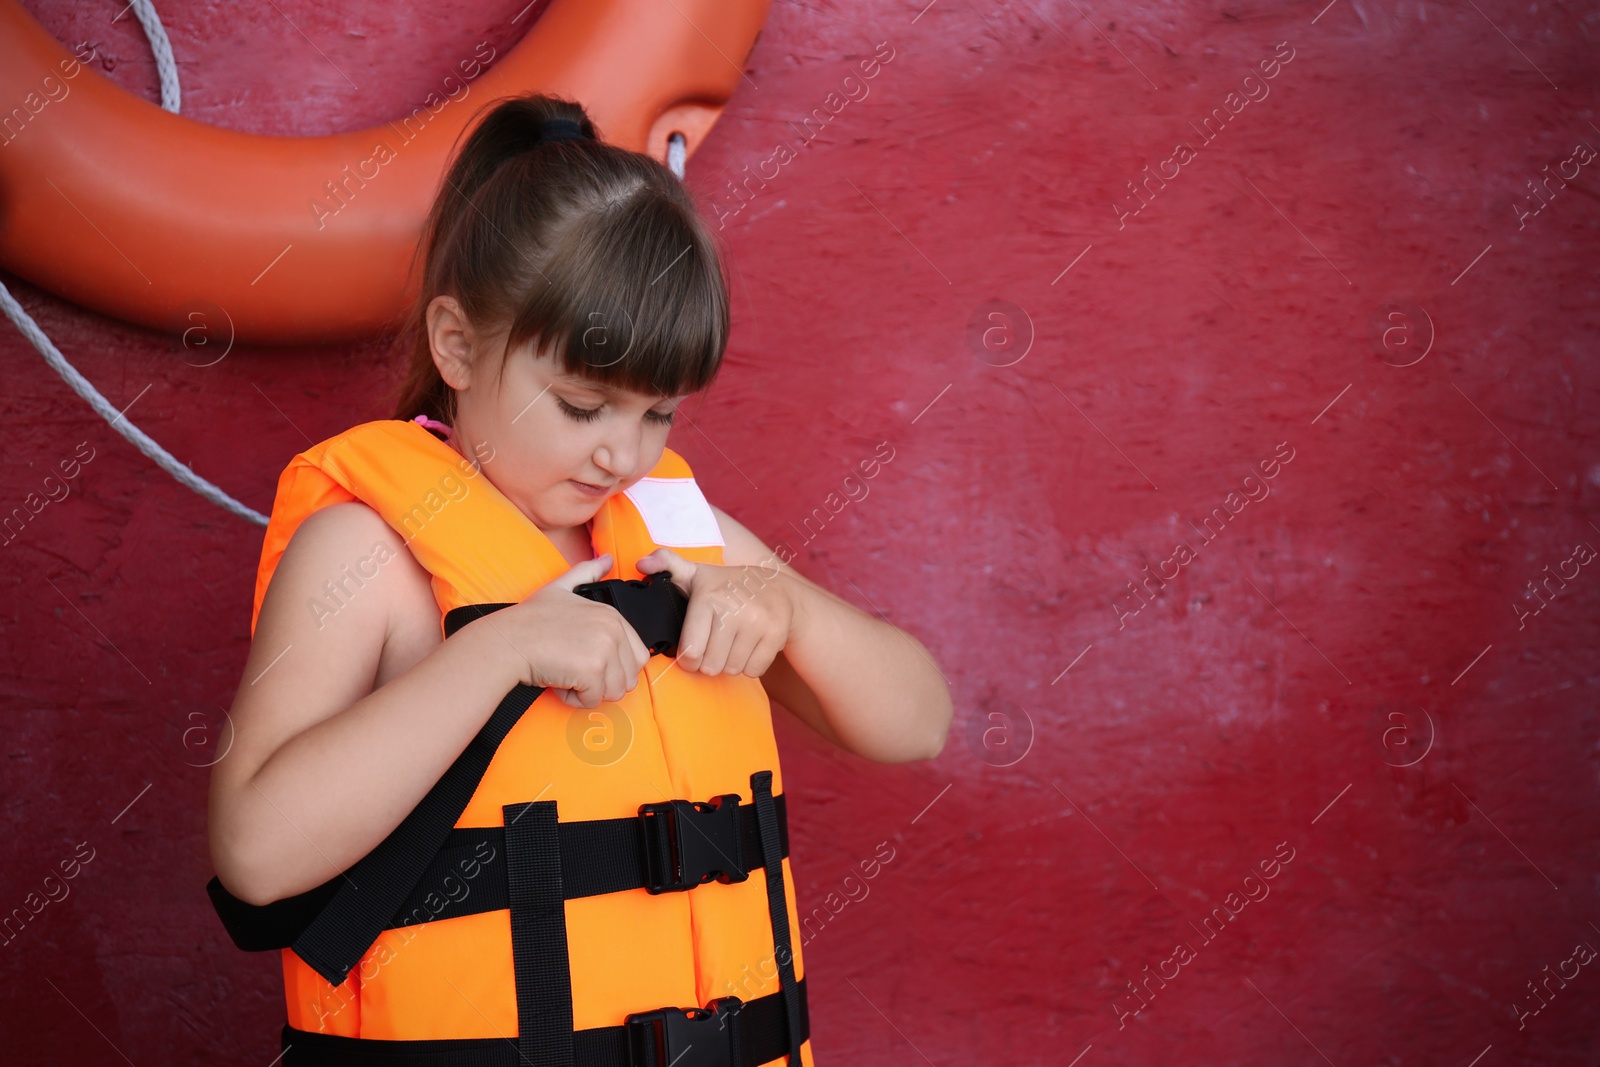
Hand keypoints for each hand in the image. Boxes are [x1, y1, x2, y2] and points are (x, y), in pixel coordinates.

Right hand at [469, 553, 650, 708]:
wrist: (506, 641)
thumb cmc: (529, 620)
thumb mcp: (560, 587)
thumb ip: (587, 572)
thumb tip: (607, 560)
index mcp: (612, 615)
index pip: (637, 656)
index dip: (611, 665)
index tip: (584, 658)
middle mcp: (613, 631)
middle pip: (628, 677)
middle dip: (602, 681)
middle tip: (574, 668)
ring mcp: (604, 650)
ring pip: (614, 691)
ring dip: (589, 690)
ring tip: (567, 672)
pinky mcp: (591, 671)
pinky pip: (593, 700)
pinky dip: (574, 698)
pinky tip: (559, 680)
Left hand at [636, 548, 796, 677]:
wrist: (778, 588)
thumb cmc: (728, 586)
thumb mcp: (697, 573)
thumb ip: (666, 564)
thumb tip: (642, 563)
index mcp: (708, 598)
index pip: (690, 651)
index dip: (687, 658)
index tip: (692, 650)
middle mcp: (734, 610)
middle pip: (710, 666)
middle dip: (708, 662)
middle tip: (713, 646)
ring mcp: (758, 623)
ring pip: (732, 670)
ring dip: (729, 663)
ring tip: (731, 644)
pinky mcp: (776, 636)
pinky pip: (754, 671)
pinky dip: (749, 666)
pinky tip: (748, 647)